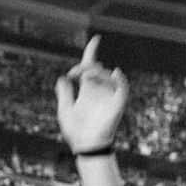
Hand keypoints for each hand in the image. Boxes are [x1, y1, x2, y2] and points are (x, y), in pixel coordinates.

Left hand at [55, 36, 127, 153]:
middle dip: (87, 66)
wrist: (85, 146)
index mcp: (87, 90)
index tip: (96, 39)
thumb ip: (64, 93)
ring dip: (98, 73)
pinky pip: (123, 88)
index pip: (91, 66)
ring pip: (108, 76)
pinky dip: (121, 80)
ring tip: (87, 77)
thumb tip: (62, 78)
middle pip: (97, 68)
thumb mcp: (65, 109)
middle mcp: (99, 90)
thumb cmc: (75, 131)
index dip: (93, 51)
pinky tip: (115, 73)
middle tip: (76, 73)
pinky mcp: (117, 104)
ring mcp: (108, 97)